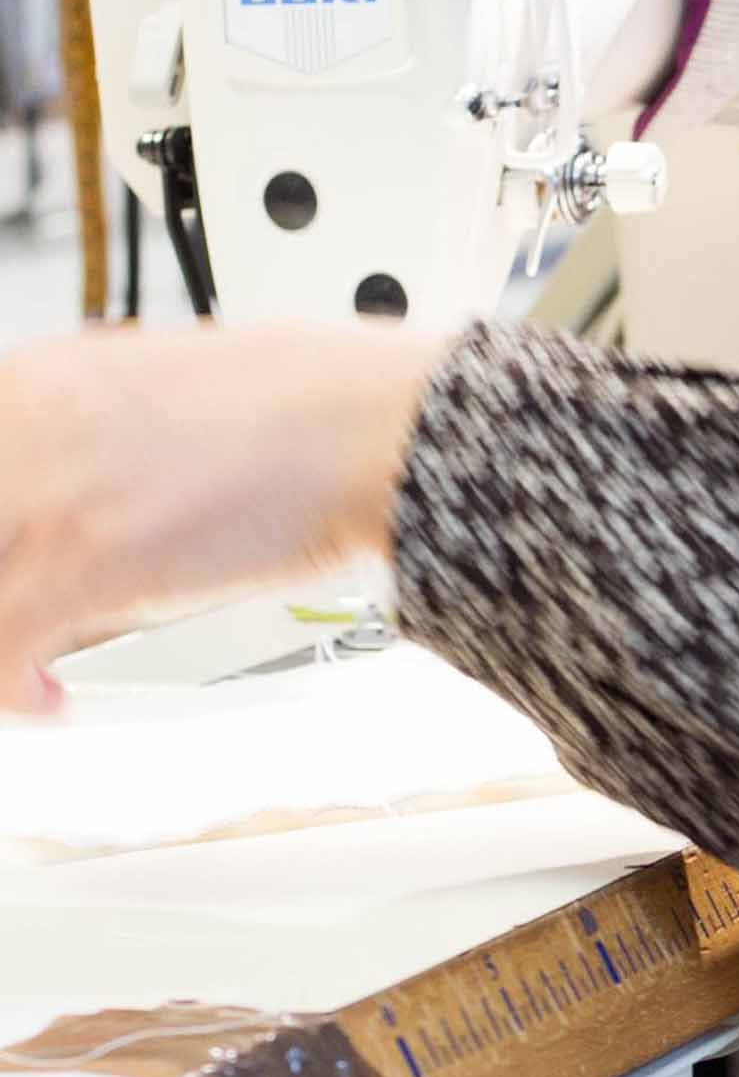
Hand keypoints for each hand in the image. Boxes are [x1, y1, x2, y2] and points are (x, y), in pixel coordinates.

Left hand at [0, 323, 446, 713]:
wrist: (364, 425)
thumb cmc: (301, 400)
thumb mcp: (157, 384)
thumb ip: (90, 430)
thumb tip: (79, 480)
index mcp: (37, 379)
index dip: (1, 527)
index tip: (16, 552)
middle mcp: (25, 428)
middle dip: (2, 577)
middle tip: (26, 609)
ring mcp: (48, 497)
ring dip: (2, 638)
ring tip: (26, 659)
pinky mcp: (85, 566)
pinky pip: (1, 648)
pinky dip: (13, 688)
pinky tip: (47, 696)